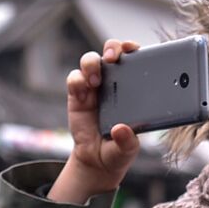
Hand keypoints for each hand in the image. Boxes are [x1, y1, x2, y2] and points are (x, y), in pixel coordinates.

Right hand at [50, 39, 141, 203]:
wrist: (96, 159)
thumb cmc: (118, 148)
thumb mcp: (128, 148)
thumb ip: (127, 141)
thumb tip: (121, 130)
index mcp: (132, 87)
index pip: (134, 59)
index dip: (133, 48)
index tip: (134, 49)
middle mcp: (113, 81)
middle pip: (111, 51)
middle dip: (112, 47)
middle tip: (113, 58)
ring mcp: (93, 86)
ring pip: (90, 60)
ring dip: (92, 64)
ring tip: (95, 80)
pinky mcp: (77, 95)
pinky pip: (74, 79)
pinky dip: (77, 81)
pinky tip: (82, 94)